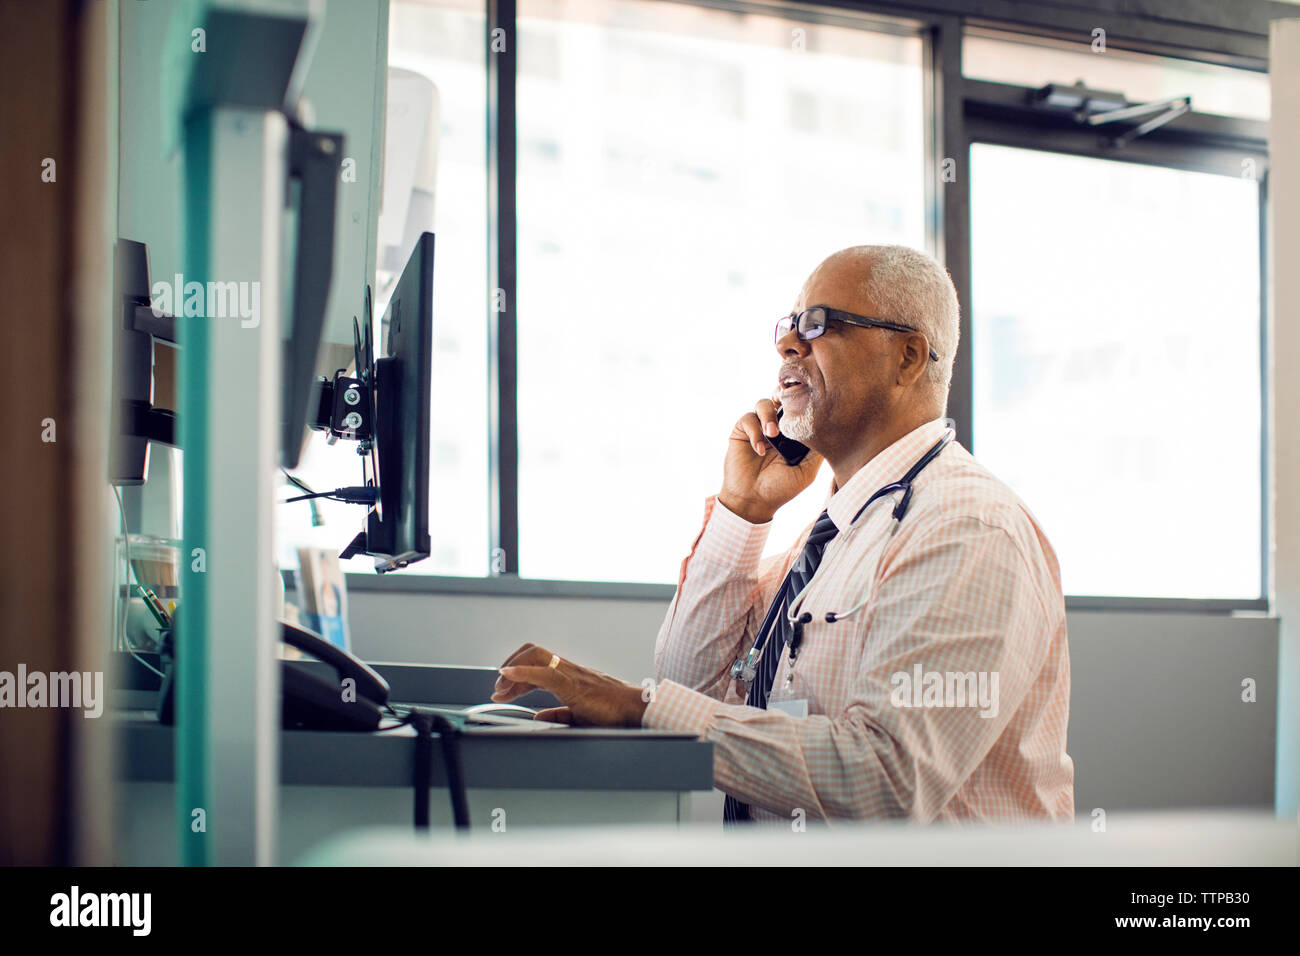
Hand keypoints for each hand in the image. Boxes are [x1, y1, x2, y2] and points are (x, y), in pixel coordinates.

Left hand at [491, 643, 648, 726]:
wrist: (635, 709)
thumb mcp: (579, 715)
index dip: (514, 676)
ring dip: (512, 668)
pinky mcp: (574, 684)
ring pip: (535, 655)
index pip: (535, 665)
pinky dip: (522, 672)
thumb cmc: (614, 712)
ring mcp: (571, 673)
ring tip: (500, 687)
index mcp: (568, 676)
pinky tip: (508, 676)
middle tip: (498, 689)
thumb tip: (538, 716)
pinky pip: (544, 673)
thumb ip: (558, 714)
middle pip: (532, 652)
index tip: (501, 691)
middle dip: (509, 667)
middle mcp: (567, 669)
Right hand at [718, 397, 822, 523]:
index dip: (801, 398)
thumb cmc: (781, 488)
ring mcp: (758, 428)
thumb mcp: (807, 471)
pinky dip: (754, 431)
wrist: (753, 501)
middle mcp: (776, 427)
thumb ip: (816, 450)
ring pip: (763, 403)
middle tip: (788, 402)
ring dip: (769, 415)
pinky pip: (747, 419)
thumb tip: (829, 427)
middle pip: (779, 396)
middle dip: (784, 394)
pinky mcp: (741, 432)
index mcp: (792, 433)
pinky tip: (759, 449)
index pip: (797, 407)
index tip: (808, 397)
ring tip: (772, 434)